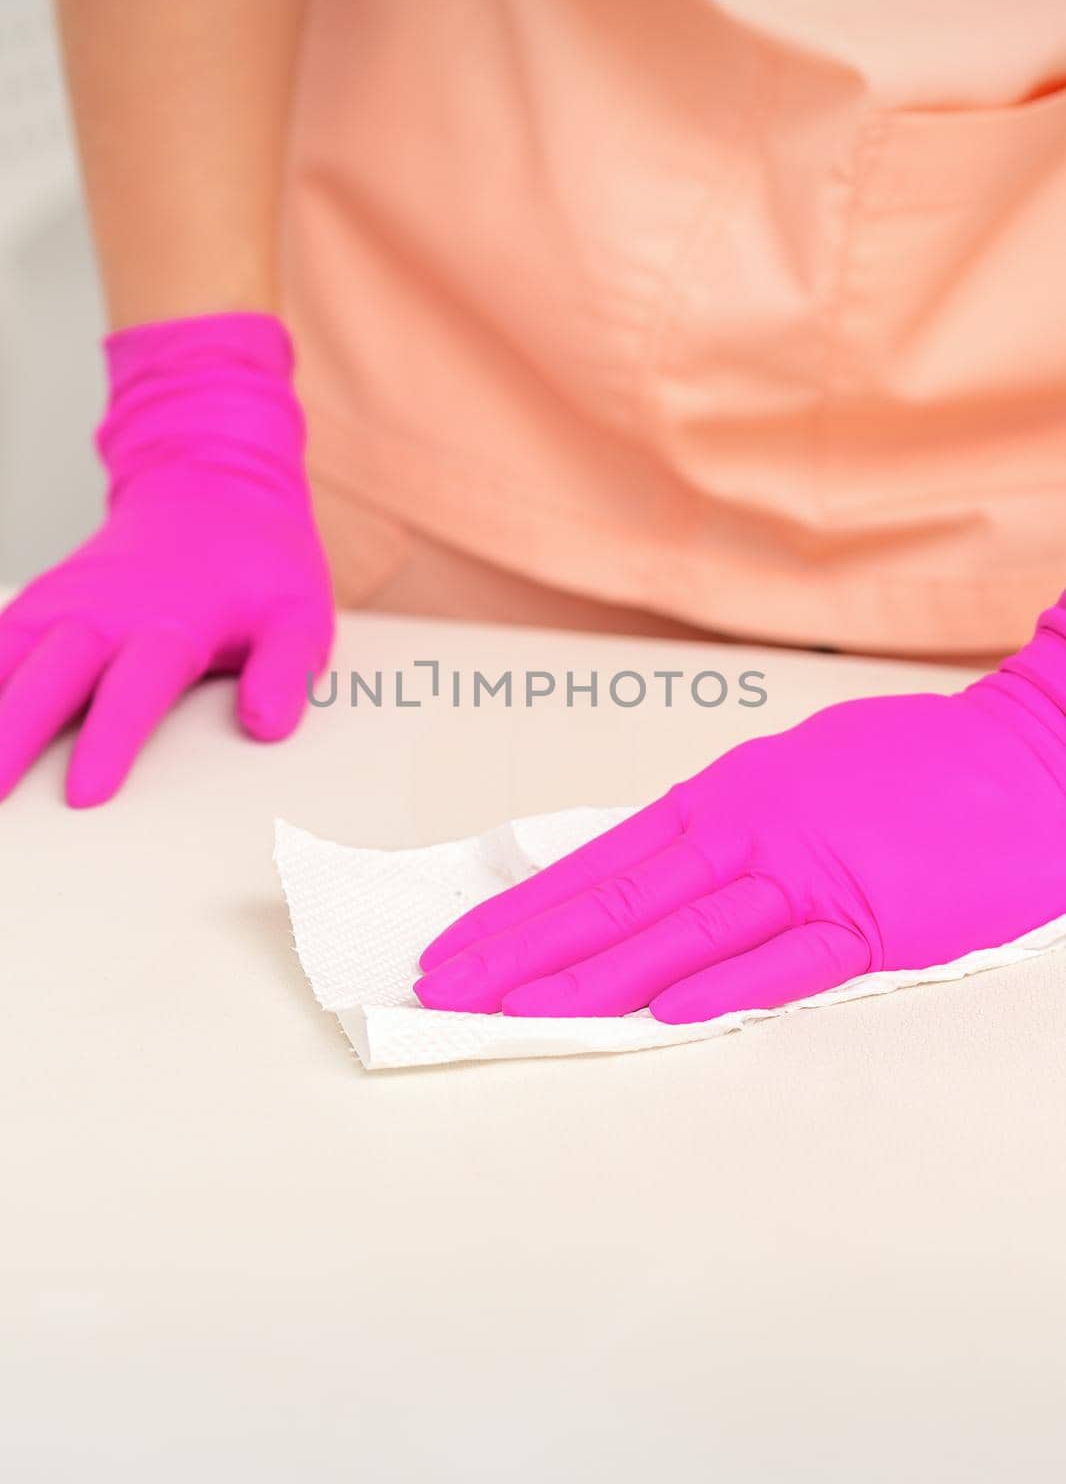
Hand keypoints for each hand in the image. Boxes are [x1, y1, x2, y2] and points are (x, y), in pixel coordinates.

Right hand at [0, 313, 332, 805]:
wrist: (213, 486)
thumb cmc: (261, 566)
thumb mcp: (301, 615)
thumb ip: (286, 672)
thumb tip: (265, 726)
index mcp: (177, 622)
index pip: (137, 687)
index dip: (109, 739)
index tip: (84, 794)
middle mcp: (109, 611)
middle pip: (53, 675)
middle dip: (15, 732)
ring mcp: (68, 602)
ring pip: (9, 654)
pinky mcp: (44, 599)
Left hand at [415, 616, 1065, 1020]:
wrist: (1023, 755)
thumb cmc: (905, 770)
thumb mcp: (788, 777)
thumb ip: (717, 827)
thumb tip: (642, 870)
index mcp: (722, 799)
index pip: (598, 867)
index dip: (521, 912)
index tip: (456, 947)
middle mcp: (746, 830)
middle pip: (615, 900)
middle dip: (521, 949)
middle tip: (443, 988)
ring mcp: (806, 874)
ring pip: (680, 933)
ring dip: (590, 976)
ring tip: (514, 1013)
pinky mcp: (872, 918)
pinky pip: (790, 960)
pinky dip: (729, 988)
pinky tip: (667, 1016)